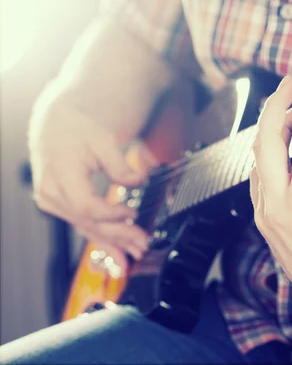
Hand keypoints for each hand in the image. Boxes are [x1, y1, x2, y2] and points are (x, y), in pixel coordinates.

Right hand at [29, 99, 153, 259]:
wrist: (58, 130)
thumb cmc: (78, 131)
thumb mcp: (102, 140)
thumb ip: (119, 163)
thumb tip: (138, 180)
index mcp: (61, 174)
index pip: (86, 205)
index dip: (111, 214)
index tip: (132, 212)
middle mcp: (53, 193)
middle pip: (89, 222)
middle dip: (119, 235)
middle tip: (143, 243)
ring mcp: (55, 204)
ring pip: (88, 229)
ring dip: (114, 243)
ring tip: (136, 252)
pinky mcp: (63, 209)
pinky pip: (85, 228)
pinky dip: (104, 241)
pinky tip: (119, 255)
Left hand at [250, 77, 291, 321]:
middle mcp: (280, 204)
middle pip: (266, 137)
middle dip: (276, 103)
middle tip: (290, 84)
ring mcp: (267, 215)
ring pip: (257, 158)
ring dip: (272, 131)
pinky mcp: (263, 223)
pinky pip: (258, 180)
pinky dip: (268, 158)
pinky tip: (284, 151)